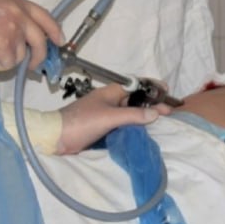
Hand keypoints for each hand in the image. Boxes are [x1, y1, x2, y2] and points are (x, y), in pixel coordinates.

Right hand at [0, 0, 64, 70]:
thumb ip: (6, 15)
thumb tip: (12, 35)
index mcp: (15, 1)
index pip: (44, 16)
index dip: (54, 30)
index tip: (59, 40)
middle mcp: (19, 14)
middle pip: (40, 40)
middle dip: (39, 56)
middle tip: (33, 66)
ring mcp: (13, 30)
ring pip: (21, 56)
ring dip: (8, 60)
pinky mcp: (4, 46)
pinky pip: (7, 64)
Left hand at [55, 83, 172, 154]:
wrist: (56, 138)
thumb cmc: (82, 122)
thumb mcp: (109, 117)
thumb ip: (133, 115)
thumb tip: (155, 113)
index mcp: (110, 92)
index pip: (135, 85)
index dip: (151, 87)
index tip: (166, 91)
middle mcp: (109, 101)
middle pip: (135, 99)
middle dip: (151, 103)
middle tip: (168, 112)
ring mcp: (105, 115)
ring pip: (129, 112)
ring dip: (143, 116)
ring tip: (160, 121)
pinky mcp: (102, 128)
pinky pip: (122, 124)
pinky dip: (134, 126)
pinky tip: (143, 132)